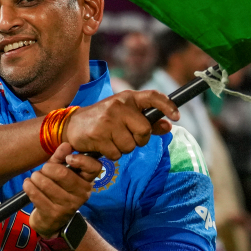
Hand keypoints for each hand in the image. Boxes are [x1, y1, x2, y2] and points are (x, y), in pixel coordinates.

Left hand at [25, 143, 100, 238]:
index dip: (81, 160)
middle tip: (43, 169)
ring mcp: (69, 206)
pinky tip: (28, 184)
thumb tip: (66, 145)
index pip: (95, 167)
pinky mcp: (55, 214)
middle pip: (63, 173)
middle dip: (47, 168)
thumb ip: (61, 157)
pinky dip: (29, 186)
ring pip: (46, 183)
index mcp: (86, 181)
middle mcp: (82, 194)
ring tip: (35, 177)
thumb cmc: (56, 189)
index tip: (68, 158)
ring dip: (36, 177)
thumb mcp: (59, 171)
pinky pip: (36, 194)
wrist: (50, 220)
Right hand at [62, 90, 176, 159]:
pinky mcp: (98, 135)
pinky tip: (103, 145)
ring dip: (123, 149)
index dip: (168, 105)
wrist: (73, 125)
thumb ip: (147, 121)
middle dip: (139, 140)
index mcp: (128, 98)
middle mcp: (119, 106)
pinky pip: (116, 154)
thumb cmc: (104, 119)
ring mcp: (108, 120)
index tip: (177, 116)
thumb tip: (168, 126)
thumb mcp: (125, 115)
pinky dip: (111, 154)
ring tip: (111, 140)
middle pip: (144, 131)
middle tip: (127, 137)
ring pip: (130, 146)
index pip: (153, 96)